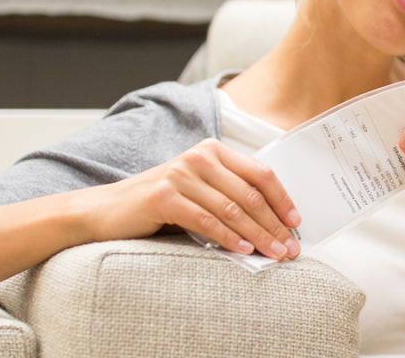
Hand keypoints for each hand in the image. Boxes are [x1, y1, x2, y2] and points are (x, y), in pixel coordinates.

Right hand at [79, 138, 300, 259]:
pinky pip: (207, 221)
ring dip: (258, 235)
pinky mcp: (165, 197)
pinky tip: (244, 251)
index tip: (296, 222)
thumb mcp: (200, 189)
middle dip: (274, 224)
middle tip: (290, 247)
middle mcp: (200, 157)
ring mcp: (181, 175)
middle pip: (250, 194)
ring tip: (274, 253)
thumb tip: (272, 221)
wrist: (108, 209)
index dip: (282, 199)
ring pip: (232, 209)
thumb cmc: (161, 202)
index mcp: (214, 151)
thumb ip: (230, 194)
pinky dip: (229, 238)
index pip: (260, 173)